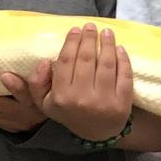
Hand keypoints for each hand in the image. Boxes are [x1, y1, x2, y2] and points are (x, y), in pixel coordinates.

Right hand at [35, 24, 133, 140]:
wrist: (97, 133)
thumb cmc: (69, 111)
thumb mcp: (45, 103)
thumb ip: (36, 83)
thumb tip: (43, 61)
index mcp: (61, 96)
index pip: (66, 62)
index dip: (71, 42)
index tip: (75, 30)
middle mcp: (82, 98)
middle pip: (86, 59)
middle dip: (89, 38)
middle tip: (90, 26)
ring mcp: (103, 101)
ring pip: (106, 64)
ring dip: (107, 44)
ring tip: (106, 32)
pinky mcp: (122, 102)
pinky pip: (123, 75)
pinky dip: (123, 59)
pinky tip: (119, 48)